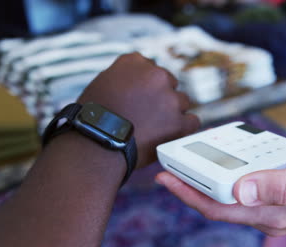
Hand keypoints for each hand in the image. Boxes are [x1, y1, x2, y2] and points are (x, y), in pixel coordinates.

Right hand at [78, 52, 199, 167]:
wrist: (96, 145)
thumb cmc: (92, 118)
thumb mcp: (102, 83)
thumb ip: (124, 77)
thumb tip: (136, 81)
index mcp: (134, 62)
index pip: (150, 69)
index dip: (146, 86)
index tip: (141, 99)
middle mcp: (155, 75)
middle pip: (169, 83)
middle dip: (161, 98)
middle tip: (148, 115)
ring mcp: (169, 98)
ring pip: (181, 102)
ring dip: (172, 113)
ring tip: (154, 129)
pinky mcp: (178, 122)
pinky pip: (192, 122)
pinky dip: (183, 129)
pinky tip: (171, 135)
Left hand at [156, 138, 285, 235]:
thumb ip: (281, 186)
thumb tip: (241, 191)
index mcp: (272, 213)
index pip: (217, 208)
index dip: (188, 194)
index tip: (165, 177)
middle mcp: (269, 214)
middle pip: (218, 203)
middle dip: (192, 185)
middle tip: (172, 164)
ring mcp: (274, 206)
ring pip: (230, 195)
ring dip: (210, 178)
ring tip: (193, 158)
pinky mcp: (280, 194)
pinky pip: (246, 186)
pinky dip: (231, 172)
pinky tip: (228, 157)